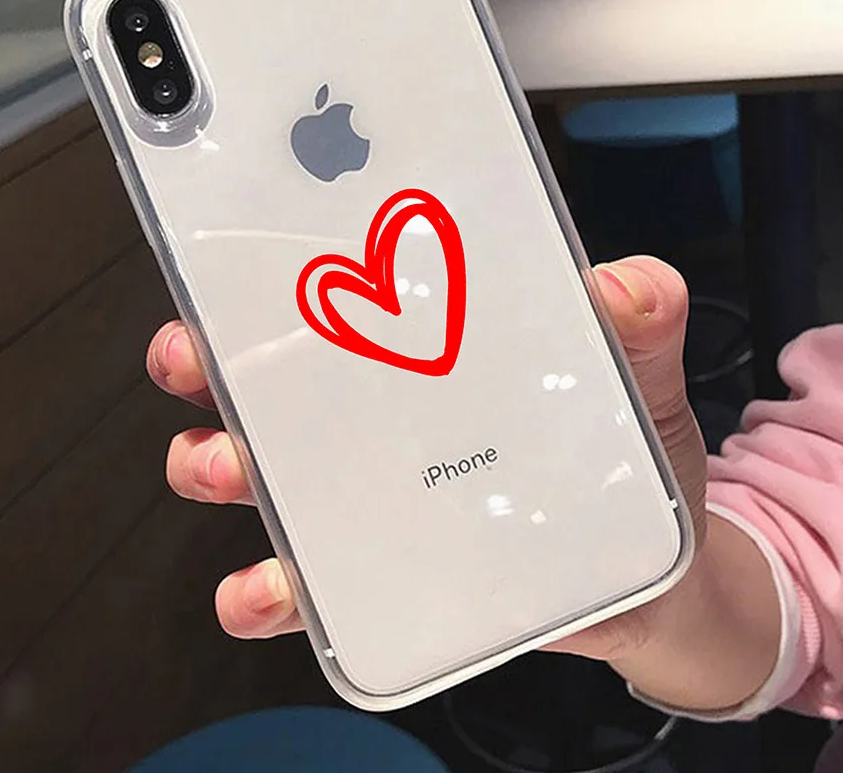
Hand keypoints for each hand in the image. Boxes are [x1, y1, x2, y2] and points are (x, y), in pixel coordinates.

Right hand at [146, 257, 706, 651]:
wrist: (649, 580)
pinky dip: (265, 589)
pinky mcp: (375, 577)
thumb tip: (622, 287)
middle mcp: (374, 415)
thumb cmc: (625, 458)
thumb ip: (642, 325)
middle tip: (193, 353)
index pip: (336, 294)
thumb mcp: (638, 380)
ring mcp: (365, 497)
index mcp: (422, 349)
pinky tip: (266, 588)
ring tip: (226, 465)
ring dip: (215, 462)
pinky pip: (299, 586)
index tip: (232, 253)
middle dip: (207, 360)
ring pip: (255, 472)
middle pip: (262, 377)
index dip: (274, 271)